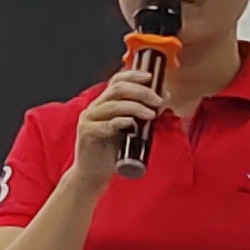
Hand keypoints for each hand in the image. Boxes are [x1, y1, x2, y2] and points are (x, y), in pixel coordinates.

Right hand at [68, 62, 169, 187]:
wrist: (94, 174)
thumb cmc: (112, 151)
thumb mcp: (129, 128)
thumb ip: (141, 113)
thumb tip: (162, 99)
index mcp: (104, 103)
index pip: (117, 81)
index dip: (133, 75)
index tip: (151, 77)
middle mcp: (94, 108)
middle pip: (117, 89)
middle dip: (141, 92)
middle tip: (158, 100)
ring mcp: (89, 120)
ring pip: (114, 105)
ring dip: (136, 107)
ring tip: (151, 114)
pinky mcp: (87, 133)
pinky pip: (106, 124)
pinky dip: (121, 122)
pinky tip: (132, 124)